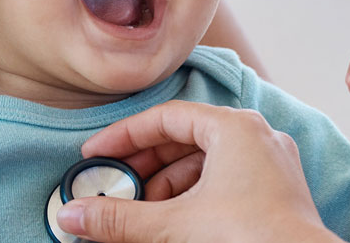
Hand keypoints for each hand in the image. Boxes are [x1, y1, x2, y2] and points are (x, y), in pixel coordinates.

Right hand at [56, 102, 339, 242]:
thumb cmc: (251, 238)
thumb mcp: (174, 225)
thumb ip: (120, 219)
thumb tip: (72, 215)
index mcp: (234, 128)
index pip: (165, 118)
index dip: (124, 137)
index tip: (95, 156)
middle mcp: (257, 137)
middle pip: (184, 139)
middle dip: (144, 167)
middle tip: (113, 187)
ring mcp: (271, 164)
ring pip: (204, 164)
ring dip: (166, 186)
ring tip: (141, 213)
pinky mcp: (277, 193)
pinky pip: (225, 182)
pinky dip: (193, 197)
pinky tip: (172, 221)